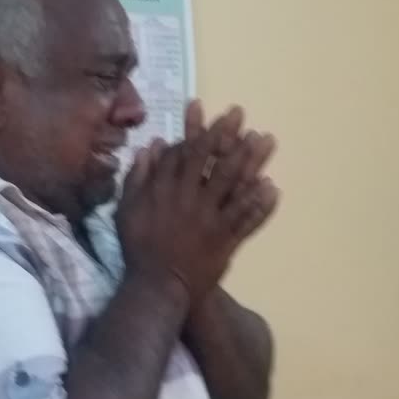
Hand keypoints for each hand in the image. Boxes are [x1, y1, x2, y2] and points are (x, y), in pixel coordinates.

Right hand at [115, 102, 272, 303]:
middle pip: (212, 161)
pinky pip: (246, 218)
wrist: (157, 285)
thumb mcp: (126, 209)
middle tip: (239, 114)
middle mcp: (191, 198)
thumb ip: (137, 177)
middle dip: (226, 134)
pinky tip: (272, 186)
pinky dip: (260, 203)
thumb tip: (151, 147)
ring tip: (265, 139)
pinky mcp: (226, 238)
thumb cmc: (139, 247)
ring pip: (233, 184)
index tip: (208, 114)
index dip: (197, 132)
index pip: (184, 154)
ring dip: (250, 160)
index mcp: (166, 189)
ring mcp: (211, 218)